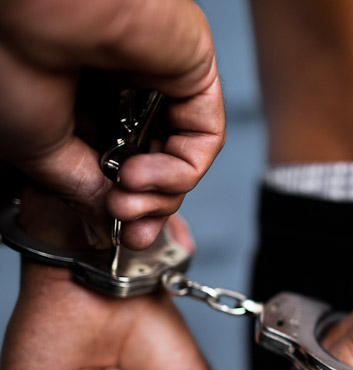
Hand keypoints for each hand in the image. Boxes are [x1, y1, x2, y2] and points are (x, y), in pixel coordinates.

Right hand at [0, 0, 224, 247]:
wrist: (37, 4)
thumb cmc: (12, 53)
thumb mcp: (38, 145)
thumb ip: (79, 185)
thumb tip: (108, 218)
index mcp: (76, 96)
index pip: (114, 161)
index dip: (117, 203)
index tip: (113, 233)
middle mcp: (119, 85)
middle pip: (154, 161)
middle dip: (145, 206)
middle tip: (126, 227)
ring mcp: (159, 75)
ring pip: (181, 153)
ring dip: (162, 195)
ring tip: (125, 202)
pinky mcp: (193, 67)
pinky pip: (203, 134)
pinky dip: (182, 171)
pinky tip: (144, 178)